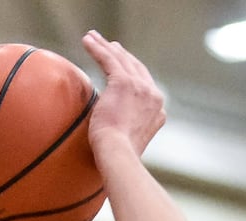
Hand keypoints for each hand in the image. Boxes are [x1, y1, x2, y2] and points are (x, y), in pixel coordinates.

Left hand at [81, 31, 164, 157]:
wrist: (118, 155)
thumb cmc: (117, 157)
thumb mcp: (128, 141)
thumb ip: (128, 130)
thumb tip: (116, 131)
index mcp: (157, 112)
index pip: (145, 86)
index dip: (134, 73)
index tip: (123, 66)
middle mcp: (153, 96)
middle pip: (137, 68)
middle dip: (122, 56)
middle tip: (112, 46)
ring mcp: (141, 88)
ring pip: (122, 60)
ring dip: (106, 47)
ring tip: (94, 39)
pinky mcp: (124, 83)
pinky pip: (109, 60)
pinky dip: (98, 48)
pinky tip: (88, 41)